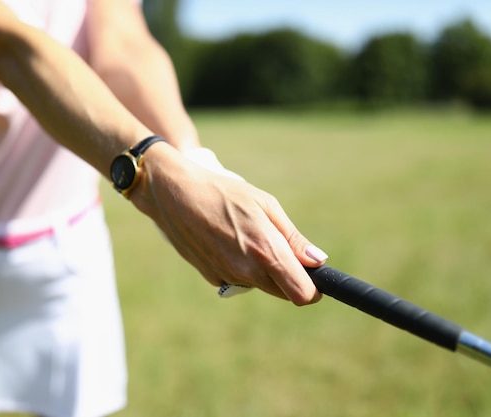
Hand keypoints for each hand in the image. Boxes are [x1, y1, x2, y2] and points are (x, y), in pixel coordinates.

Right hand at [131, 143, 327, 305]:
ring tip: (247, 236)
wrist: (172, 193)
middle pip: (284, 293)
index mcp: (266, 251)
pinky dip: (241, 266)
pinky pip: (238, 279)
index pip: (302, 294)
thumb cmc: (222, 191)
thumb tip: (318, 261)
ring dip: (264, 271)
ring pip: (260, 286)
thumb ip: (293, 238)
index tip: (313, 275)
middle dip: (290, 278)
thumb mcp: (264, 205)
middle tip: (279, 246)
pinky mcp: (211, 276)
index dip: (314, 288)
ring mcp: (226, 276)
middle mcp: (247, 271)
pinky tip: (227, 240)